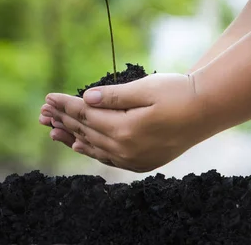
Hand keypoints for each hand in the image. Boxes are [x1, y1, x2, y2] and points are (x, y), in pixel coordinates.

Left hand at [39, 73, 212, 171]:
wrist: (208, 110)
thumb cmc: (177, 92)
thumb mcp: (144, 88)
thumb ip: (113, 96)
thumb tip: (86, 99)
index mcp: (125, 128)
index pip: (85, 116)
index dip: (65, 105)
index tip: (47, 97)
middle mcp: (126, 148)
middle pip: (85, 131)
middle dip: (62, 120)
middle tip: (42, 112)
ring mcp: (134, 158)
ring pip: (93, 147)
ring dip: (71, 137)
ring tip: (51, 131)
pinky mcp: (141, 162)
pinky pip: (108, 158)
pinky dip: (91, 150)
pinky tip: (79, 146)